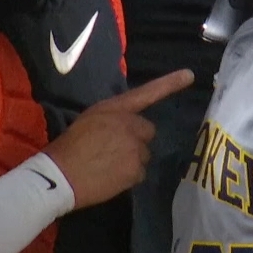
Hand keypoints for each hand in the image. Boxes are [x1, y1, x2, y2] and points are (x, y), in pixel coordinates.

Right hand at [43, 69, 194, 209]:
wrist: (61, 174)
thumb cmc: (69, 145)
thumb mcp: (90, 120)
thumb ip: (112, 120)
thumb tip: (122, 129)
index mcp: (116, 109)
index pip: (147, 93)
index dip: (170, 84)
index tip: (190, 75)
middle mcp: (130, 125)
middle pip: (147, 132)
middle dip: (136, 140)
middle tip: (114, 150)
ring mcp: (136, 148)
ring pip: (143, 154)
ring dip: (132, 159)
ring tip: (108, 165)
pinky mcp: (137, 169)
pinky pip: (139, 173)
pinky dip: (129, 176)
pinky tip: (110, 177)